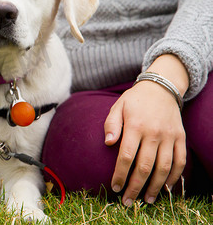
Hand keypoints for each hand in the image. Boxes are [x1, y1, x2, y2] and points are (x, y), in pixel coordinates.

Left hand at [104, 54, 188, 205]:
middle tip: (128, 201)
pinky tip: (166, 188)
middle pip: (145, 166)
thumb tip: (108, 143)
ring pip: (164, 167)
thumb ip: (111, 125)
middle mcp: (154, 133)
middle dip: (135, 186)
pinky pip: (180, 161)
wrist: (161, 88)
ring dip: (155, 187)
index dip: (121, 175)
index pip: (126, 156)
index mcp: (135, 126)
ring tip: (146, 200)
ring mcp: (169, 136)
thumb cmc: (134, 100)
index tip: (115, 187)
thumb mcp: (118, 107)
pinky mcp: (180, 138)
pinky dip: (174, 177)